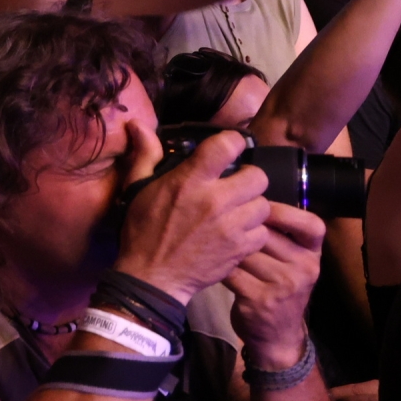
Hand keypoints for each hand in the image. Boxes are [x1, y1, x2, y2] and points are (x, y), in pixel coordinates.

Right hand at [114, 123, 271, 304]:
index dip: (233, 143)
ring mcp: (231, 226)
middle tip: (235, 188)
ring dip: (252, 207)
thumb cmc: (143, 230)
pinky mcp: (240, 248)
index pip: (228, 145)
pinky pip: (262, 232)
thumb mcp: (137, 189)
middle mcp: (215, 200)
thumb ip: (146, 155)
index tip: (229, 149)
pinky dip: (253, 233)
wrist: (152, 276)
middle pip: (257, 176)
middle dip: (248, 180)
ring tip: (237, 213)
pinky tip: (237, 234)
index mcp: (189, 180)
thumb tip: (138, 124)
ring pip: (263, 205)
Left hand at [225, 202, 324, 371]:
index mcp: (313, 253)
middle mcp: (304, 268)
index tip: (260, 205)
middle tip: (219, 221)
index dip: (284, 211)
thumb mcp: (291, 260)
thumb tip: (250, 193)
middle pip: (266, 233)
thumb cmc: (278, 286)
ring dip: (225, 246)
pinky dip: (219, 265)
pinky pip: (232, 271)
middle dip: (240, 226)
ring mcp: (284, 286)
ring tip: (212, 241)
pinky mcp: (260, 300)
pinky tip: (211, 262)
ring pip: (246, 251)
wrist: (277, 335)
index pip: (311, 224)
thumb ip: (280, 233)